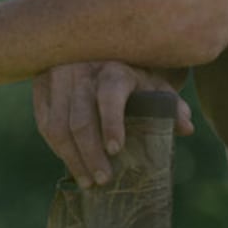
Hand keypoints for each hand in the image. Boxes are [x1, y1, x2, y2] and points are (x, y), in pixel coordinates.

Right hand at [32, 61, 193, 187]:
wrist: (101, 45)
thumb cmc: (134, 72)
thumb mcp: (153, 84)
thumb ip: (170, 104)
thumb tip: (186, 127)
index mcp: (114, 67)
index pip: (109, 96)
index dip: (111, 123)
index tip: (116, 150)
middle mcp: (82, 69)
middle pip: (80, 119)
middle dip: (90, 155)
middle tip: (104, 180)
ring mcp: (57, 76)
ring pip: (56, 126)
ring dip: (70, 158)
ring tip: (87, 182)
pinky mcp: (41, 85)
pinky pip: (44, 123)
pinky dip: (56, 147)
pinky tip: (70, 162)